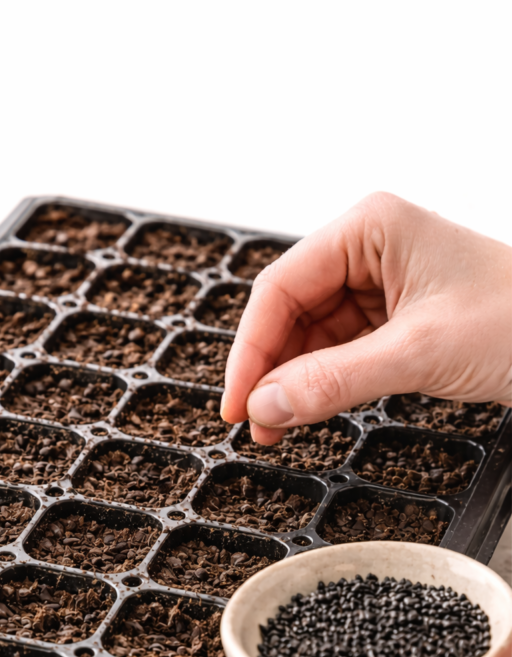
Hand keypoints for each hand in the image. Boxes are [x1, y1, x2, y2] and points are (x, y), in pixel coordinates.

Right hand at [221, 192, 511, 443]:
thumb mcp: (420, 353)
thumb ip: (334, 381)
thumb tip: (265, 406)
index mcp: (370, 228)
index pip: (282, 287)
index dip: (251, 349)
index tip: (236, 402)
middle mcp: (369, 249)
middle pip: (290, 312)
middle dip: (270, 370)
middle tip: (256, 424)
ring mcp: (380, 284)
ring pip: (309, 336)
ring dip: (292, 382)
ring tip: (279, 428)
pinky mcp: (391, 318)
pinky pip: (337, 351)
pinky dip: (320, 384)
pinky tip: (309, 410)